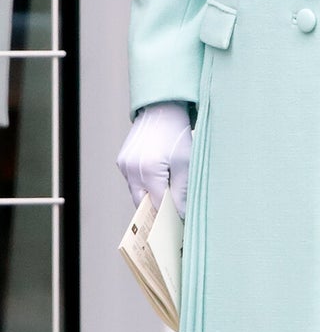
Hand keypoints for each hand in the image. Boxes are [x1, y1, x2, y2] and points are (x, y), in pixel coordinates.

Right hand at [117, 101, 191, 218]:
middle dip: (158, 207)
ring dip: (150, 194)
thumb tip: (180, 213)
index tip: (179, 223)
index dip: (169, 215)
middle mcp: (131, 170)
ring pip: (137, 192)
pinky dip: (144, 182)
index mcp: (148, 171)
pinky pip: (133, 180)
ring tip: (167, 189)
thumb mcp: (185, 161)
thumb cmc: (176, 132)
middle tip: (173, 211)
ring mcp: (124, 165)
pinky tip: (157, 174)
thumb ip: (181, 190)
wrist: (161, 108)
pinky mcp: (122, 160)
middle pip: (143, 202)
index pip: (158, 205)